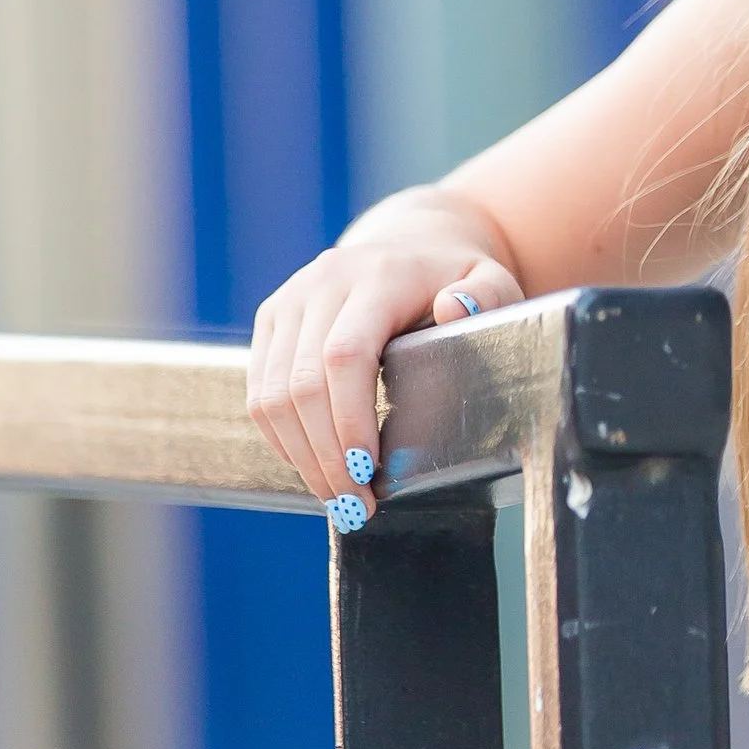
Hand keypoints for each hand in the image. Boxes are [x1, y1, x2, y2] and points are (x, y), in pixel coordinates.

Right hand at [247, 216, 522, 512]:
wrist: (412, 242)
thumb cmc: (457, 277)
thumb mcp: (490, 279)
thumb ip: (487, 296)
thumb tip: (455, 309)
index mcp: (378, 277)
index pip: (345, 355)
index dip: (348, 420)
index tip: (367, 472)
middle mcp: (324, 282)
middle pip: (303, 383)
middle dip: (326, 455)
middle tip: (355, 506)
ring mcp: (290, 300)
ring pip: (270, 393)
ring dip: (301, 455)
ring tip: (336, 496)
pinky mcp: (271, 318)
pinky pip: (258, 390)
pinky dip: (282, 437)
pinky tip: (313, 465)